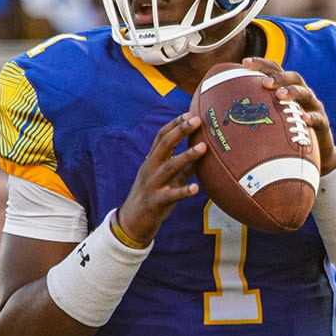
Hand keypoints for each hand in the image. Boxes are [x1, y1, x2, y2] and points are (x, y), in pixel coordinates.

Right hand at [115, 112, 205, 244]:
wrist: (132, 222)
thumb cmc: (154, 196)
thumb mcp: (168, 179)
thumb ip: (184, 167)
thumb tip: (204, 153)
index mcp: (152, 161)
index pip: (161, 136)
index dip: (175, 124)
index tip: (190, 113)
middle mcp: (151, 169)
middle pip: (164, 145)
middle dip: (180, 131)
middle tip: (197, 120)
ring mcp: (153, 185)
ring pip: (169, 167)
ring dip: (187, 156)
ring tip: (204, 148)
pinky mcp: (156, 202)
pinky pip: (170, 196)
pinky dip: (183, 192)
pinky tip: (196, 189)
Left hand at [243, 57, 335, 172]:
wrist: (317, 154)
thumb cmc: (287, 135)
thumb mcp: (272, 122)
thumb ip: (254, 114)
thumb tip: (219, 118)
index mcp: (288, 89)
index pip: (275, 71)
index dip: (261, 64)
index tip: (244, 63)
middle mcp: (302, 94)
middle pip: (292, 77)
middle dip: (278, 77)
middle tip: (264, 83)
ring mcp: (314, 107)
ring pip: (306, 93)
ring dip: (293, 92)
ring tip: (280, 96)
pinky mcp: (323, 124)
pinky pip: (318, 119)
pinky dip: (311, 117)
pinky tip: (303, 119)